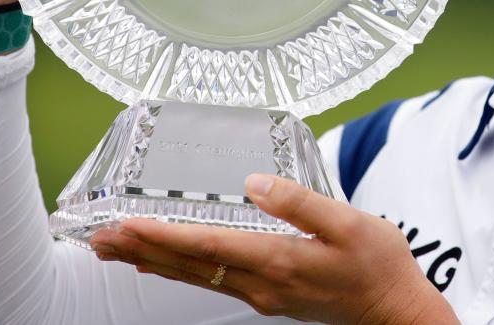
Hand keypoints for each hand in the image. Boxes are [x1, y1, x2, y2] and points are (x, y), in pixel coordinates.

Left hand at [90, 174, 458, 324]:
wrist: (395, 310)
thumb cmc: (379, 264)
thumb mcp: (348, 222)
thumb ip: (299, 202)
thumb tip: (254, 183)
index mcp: (278, 260)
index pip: (206, 246)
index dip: (161, 235)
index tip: (125, 226)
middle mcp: (261, 283)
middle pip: (189, 265)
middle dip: (141, 250)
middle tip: (98, 240)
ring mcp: (263, 293)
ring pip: (195, 276)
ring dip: (152, 260)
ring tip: (116, 250)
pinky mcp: (269, 295)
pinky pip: (211, 281)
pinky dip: (179, 269)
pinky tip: (162, 265)